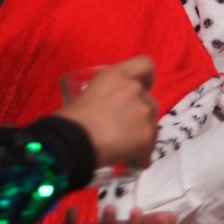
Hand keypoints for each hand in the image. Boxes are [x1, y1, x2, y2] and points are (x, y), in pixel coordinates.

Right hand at [57, 55, 157, 170]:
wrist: (71, 142)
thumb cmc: (70, 118)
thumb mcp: (89, 93)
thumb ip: (108, 95)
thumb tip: (111, 109)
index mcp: (117, 74)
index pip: (145, 64)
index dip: (146, 77)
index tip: (141, 87)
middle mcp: (135, 88)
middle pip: (149, 99)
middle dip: (140, 112)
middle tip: (123, 126)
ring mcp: (144, 111)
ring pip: (152, 122)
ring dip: (142, 132)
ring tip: (125, 146)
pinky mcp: (148, 134)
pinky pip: (150, 144)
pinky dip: (142, 153)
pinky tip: (133, 160)